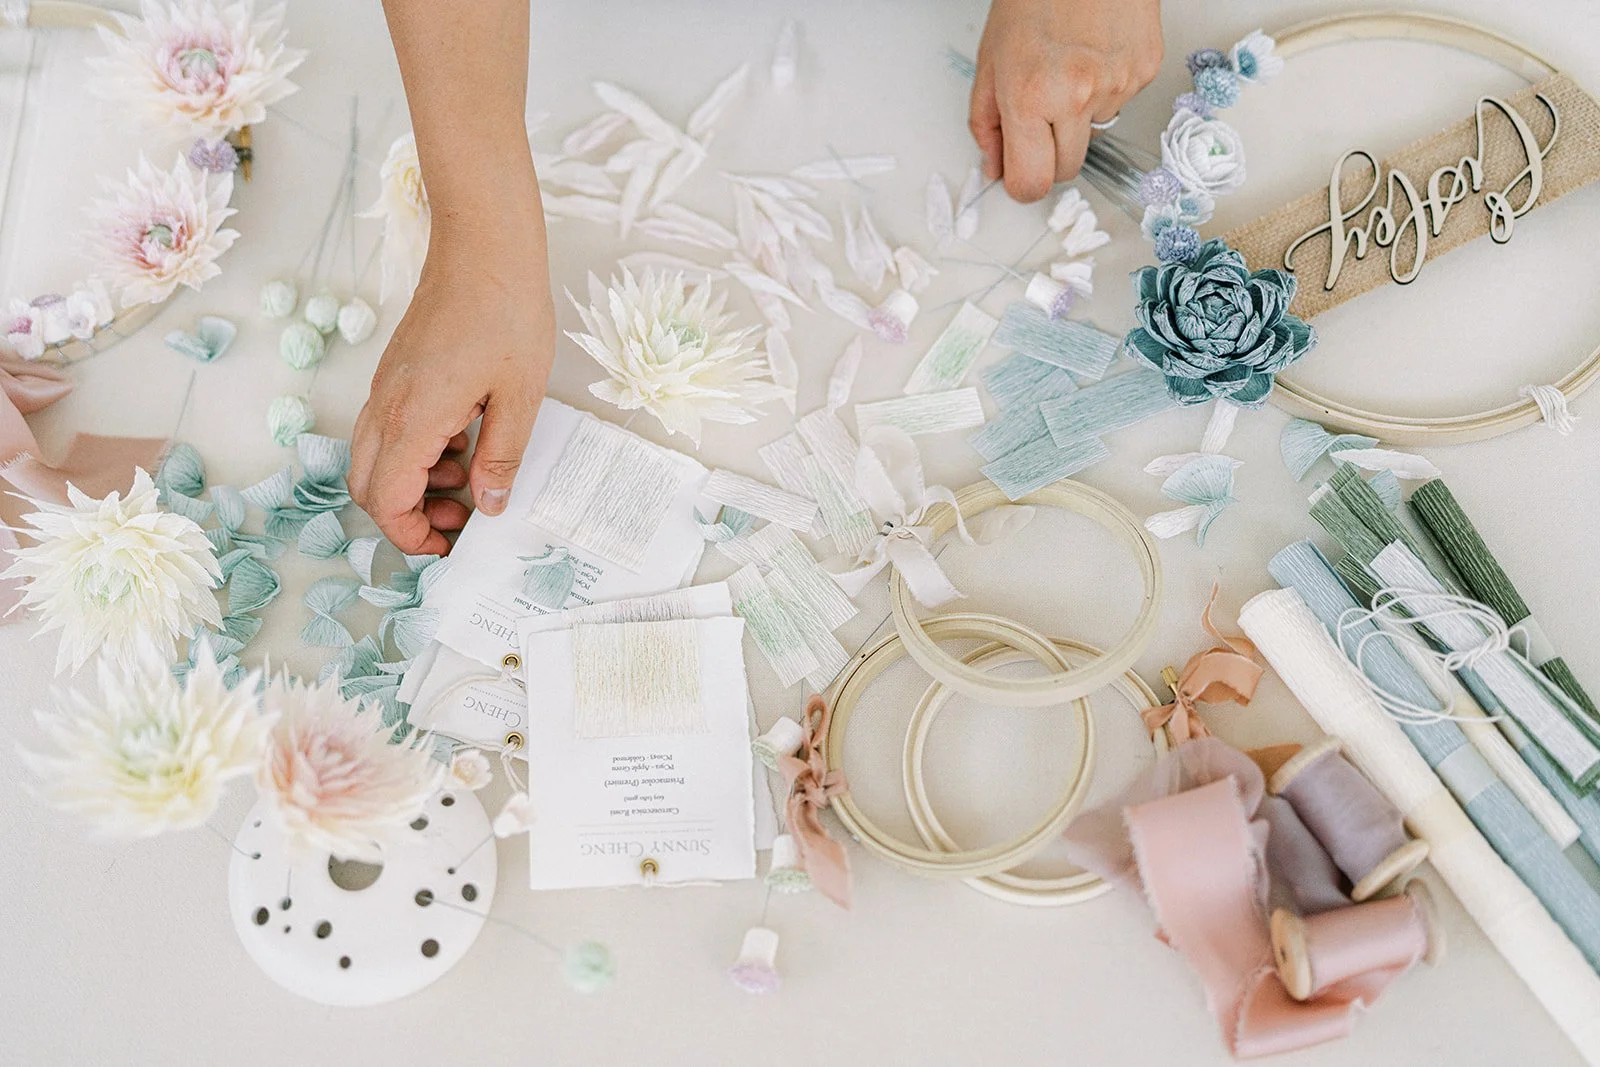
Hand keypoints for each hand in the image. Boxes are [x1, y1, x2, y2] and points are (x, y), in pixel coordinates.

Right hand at [350, 210, 554, 555]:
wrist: (484, 246)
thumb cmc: (506, 312)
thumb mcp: (520, 396)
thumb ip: (502, 457)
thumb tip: (488, 505)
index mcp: (414, 418)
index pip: (386, 500)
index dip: (412, 535)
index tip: (449, 544)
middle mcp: (387, 406)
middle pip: (367, 486)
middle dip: (407, 515)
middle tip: (460, 518)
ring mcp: (387, 388)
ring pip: (374, 458)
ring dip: (413, 482)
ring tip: (471, 474)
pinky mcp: (397, 373)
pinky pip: (389, 428)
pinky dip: (416, 450)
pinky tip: (465, 438)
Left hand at [970, 0, 1162, 201]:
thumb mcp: (990, 61)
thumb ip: (987, 124)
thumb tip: (996, 166)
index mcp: (1031, 96)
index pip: (1032, 183)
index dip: (1023, 185)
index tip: (1019, 173)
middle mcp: (1077, 96)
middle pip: (1067, 170)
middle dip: (1050, 156)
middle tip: (1040, 119)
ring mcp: (1117, 85)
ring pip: (1094, 135)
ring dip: (1078, 117)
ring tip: (1068, 69)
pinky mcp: (1144, 71)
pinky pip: (1119, 104)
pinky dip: (1104, 90)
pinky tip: (1093, 55)